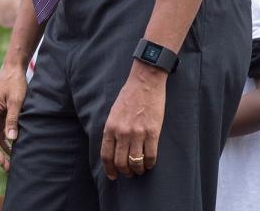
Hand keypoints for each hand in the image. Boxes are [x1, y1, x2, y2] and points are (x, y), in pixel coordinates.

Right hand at [0, 66, 26, 170]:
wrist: (13, 69)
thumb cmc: (14, 83)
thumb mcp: (16, 101)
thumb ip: (13, 120)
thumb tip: (11, 139)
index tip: (4, 163)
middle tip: (8, 168)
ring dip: (2, 149)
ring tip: (11, 163)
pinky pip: (0, 131)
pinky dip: (5, 141)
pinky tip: (13, 149)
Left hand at [100, 61, 166, 178]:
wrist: (145, 82)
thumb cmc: (129, 96)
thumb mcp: (114, 113)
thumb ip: (112, 130)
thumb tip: (113, 149)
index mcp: (110, 127)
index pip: (106, 155)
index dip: (109, 169)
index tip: (113, 176)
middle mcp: (122, 132)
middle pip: (120, 162)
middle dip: (125, 172)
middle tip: (129, 174)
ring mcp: (137, 133)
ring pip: (135, 162)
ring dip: (138, 170)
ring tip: (140, 170)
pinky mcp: (152, 132)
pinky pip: (151, 156)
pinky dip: (150, 164)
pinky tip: (150, 163)